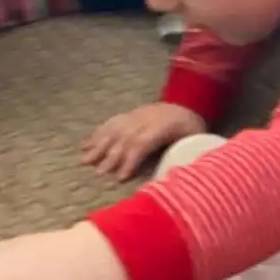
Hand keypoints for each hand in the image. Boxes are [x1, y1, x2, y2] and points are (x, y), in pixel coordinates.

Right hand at [82, 102, 204, 179]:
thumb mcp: (194, 141)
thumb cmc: (192, 128)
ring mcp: (136, 114)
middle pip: (124, 137)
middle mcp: (146, 118)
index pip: (142, 143)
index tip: (120, 178)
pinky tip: (86, 144)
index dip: (130, 160)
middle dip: (111, 156)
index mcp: (163, 126)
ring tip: (85, 160)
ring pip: (114, 129)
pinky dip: (97, 134)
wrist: (188, 101)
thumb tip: (170, 178)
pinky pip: (111, 122)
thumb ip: (182, 156)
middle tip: (99, 173)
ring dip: (98, 145)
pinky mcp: (130, 113)